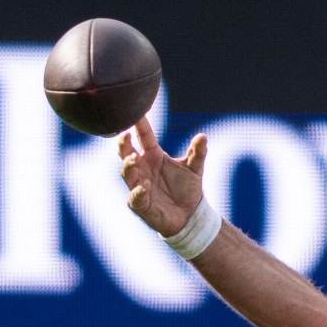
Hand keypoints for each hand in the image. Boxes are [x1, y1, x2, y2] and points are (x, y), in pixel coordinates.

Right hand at [117, 115, 207, 238]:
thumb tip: (202, 136)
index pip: (143, 136)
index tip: (135, 111)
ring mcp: (139, 185)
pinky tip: (144, 186)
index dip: (138, 124)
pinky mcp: (141, 204)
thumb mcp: (194, 168)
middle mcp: (142, 168)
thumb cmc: (187, 188)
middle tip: (125, 135)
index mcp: (152, 155)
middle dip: (123, 144)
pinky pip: (135, 198)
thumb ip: (197, 152)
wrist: (190, 215)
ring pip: (127, 173)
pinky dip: (138, 192)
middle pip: (126, 153)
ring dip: (128, 166)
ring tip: (134, 158)